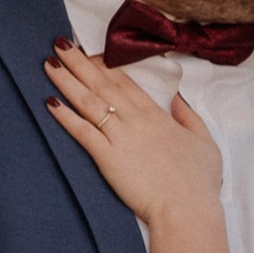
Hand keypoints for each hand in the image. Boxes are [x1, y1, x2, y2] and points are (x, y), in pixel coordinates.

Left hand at [44, 38, 224, 222]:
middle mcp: (135, 120)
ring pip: (89, 102)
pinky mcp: (108, 159)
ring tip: (49, 63)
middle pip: (102, 84)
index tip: (89, 51)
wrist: (187, 210)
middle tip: (60, 43)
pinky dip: (65, 117)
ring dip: (67, 81)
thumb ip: (189, 117)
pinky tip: (49, 103)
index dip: (105, 65)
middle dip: (79, 62)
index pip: (125, 82)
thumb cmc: (198, 183)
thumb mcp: (204, 143)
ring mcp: (120, 138)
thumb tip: (178, 98)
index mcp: (156, 115)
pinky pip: (82, 132)